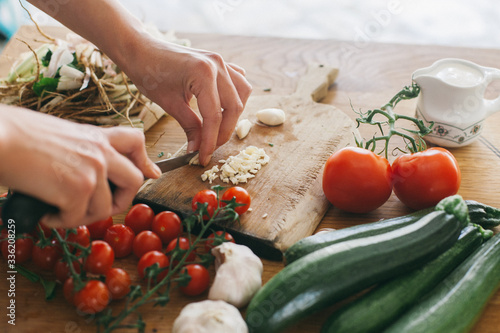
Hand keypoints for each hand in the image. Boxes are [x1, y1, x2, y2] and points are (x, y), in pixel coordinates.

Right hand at [0, 106, 160, 227]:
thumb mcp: (61, 135)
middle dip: (121, 201)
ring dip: (81, 215)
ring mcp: (92, 171)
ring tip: (58, 209)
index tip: (150, 173)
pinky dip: (60, 221)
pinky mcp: (77, 190)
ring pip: (104, 208)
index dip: (144, 160)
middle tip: (101, 208)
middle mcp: (100, 152)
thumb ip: (82, 149)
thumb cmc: (18, 135)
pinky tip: (46, 212)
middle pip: (134, 181)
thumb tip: (90, 170)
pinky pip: (77, 218)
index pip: (135, 141)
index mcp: (96, 136)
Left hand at [27, 0, 251, 165]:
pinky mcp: (220, 62)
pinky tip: (224, 107)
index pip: (214, 116)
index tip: (203, 158)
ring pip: (242, 93)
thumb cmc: (149, 73)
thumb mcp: (169, 104)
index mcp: (204, 73)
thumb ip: (189, 126)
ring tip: (218, 130)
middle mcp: (218, 65)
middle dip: (223, 132)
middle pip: (233, 107)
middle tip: (209, 148)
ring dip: (233, 114)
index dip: (210, 141)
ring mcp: (221, 61)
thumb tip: (198, 149)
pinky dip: (235, 96)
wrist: (140, 49)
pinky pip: (238, 80)